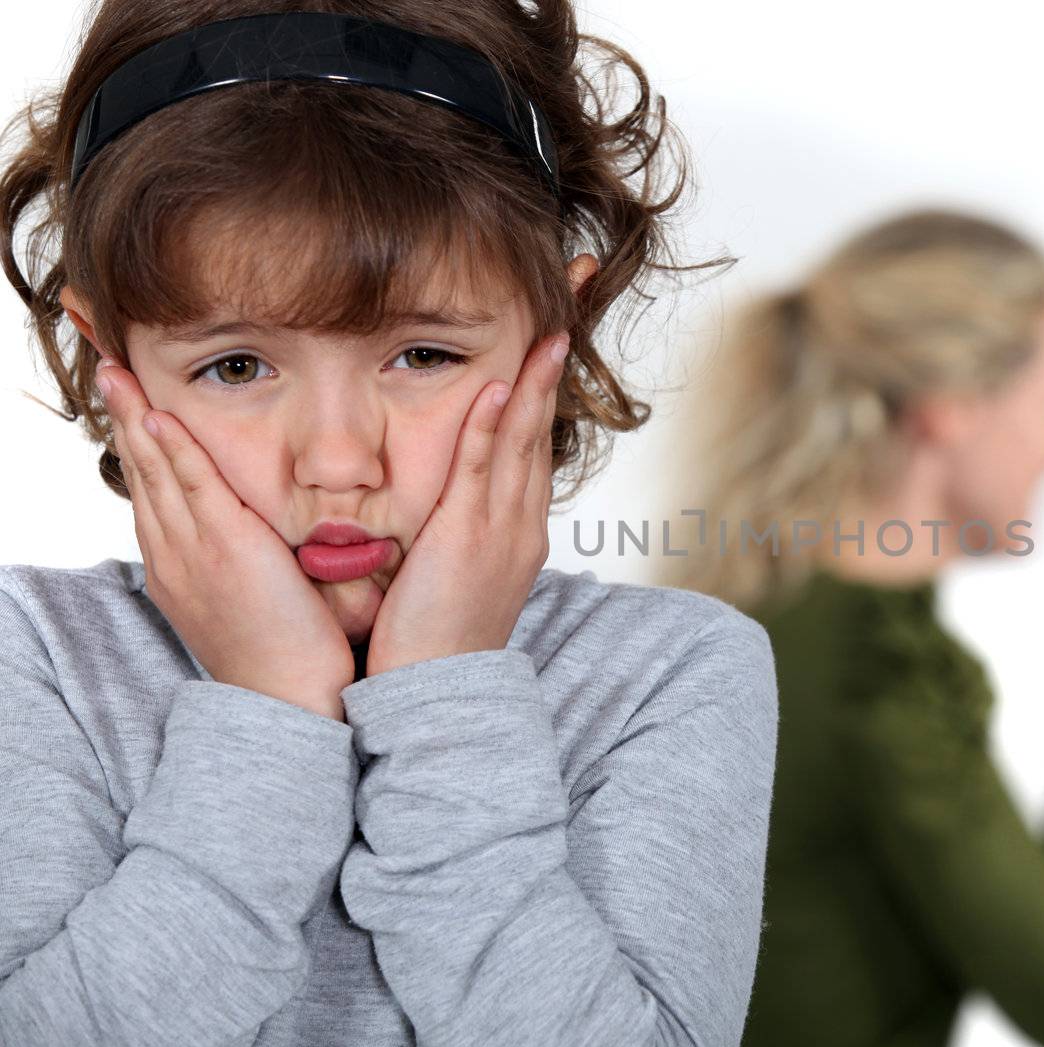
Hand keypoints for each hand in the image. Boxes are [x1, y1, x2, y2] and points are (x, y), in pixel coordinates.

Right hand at [94, 359, 354, 719]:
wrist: (289, 698)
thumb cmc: (283, 655)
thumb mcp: (250, 601)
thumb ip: (245, 563)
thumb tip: (256, 539)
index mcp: (177, 569)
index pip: (151, 495)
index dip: (137, 449)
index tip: (130, 410)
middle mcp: (173, 557)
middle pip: (141, 476)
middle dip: (123, 421)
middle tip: (109, 373)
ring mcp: (193, 552)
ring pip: (157, 473)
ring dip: (136, 420)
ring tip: (117, 375)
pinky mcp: (225, 548)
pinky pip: (192, 486)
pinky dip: (172, 449)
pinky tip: (157, 417)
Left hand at [363, 332, 569, 674]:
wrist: (436, 697)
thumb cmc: (433, 640)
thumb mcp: (455, 575)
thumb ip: (456, 532)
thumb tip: (444, 506)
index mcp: (518, 529)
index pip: (533, 446)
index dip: (541, 392)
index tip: (549, 344)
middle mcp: (521, 524)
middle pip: (541, 432)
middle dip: (554, 372)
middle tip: (571, 313)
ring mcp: (501, 532)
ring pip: (521, 443)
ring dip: (534, 384)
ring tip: (550, 332)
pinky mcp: (469, 541)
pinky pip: (481, 472)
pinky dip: (490, 428)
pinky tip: (496, 388)